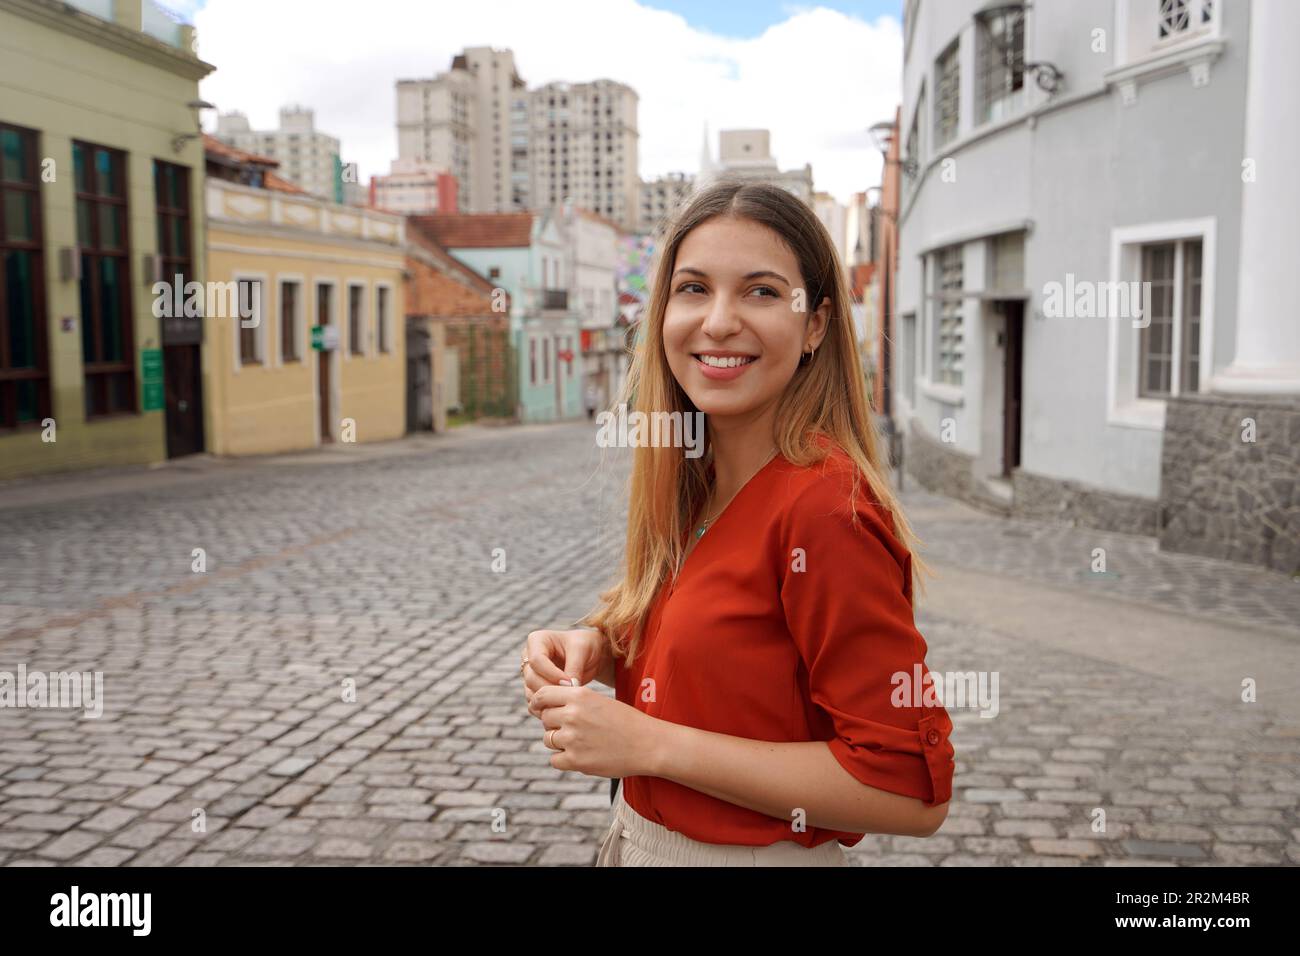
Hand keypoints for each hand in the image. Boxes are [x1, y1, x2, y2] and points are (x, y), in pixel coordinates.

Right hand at [520, 628, 613, 709]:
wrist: (590, 656)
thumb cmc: (586, 646)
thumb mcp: (582, 650)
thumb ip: (574, 667)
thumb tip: (568, 687)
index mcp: (537, 640)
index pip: (536, 660)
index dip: (552, 674)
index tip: (569, 682)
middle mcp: (528, 656)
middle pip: (531, 677)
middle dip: (550, 688)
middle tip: (569, 695)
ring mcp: (530, 673)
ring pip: (531, 691)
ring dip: (548, 699)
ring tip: (567, 702)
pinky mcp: (534, 687)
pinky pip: (535, 700)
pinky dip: (546, 706)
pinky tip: (562, 708)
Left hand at [529, 684, 663, 777]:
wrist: (648, 744)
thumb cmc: (625, 722)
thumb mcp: (599, 701)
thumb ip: (573, 702)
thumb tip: (544, 710)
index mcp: (579, 695)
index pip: (542, 695)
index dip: (538, 702)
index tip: (539, 708)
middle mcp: (572, 714)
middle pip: (545, 718)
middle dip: (554, 723)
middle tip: (574, 729)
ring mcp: (572, 738)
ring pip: (548, 739)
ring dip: (560, 742)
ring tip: (582, 742)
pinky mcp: (575, 761)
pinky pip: (555, 760)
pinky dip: (564, 759)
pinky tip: (582, 756)